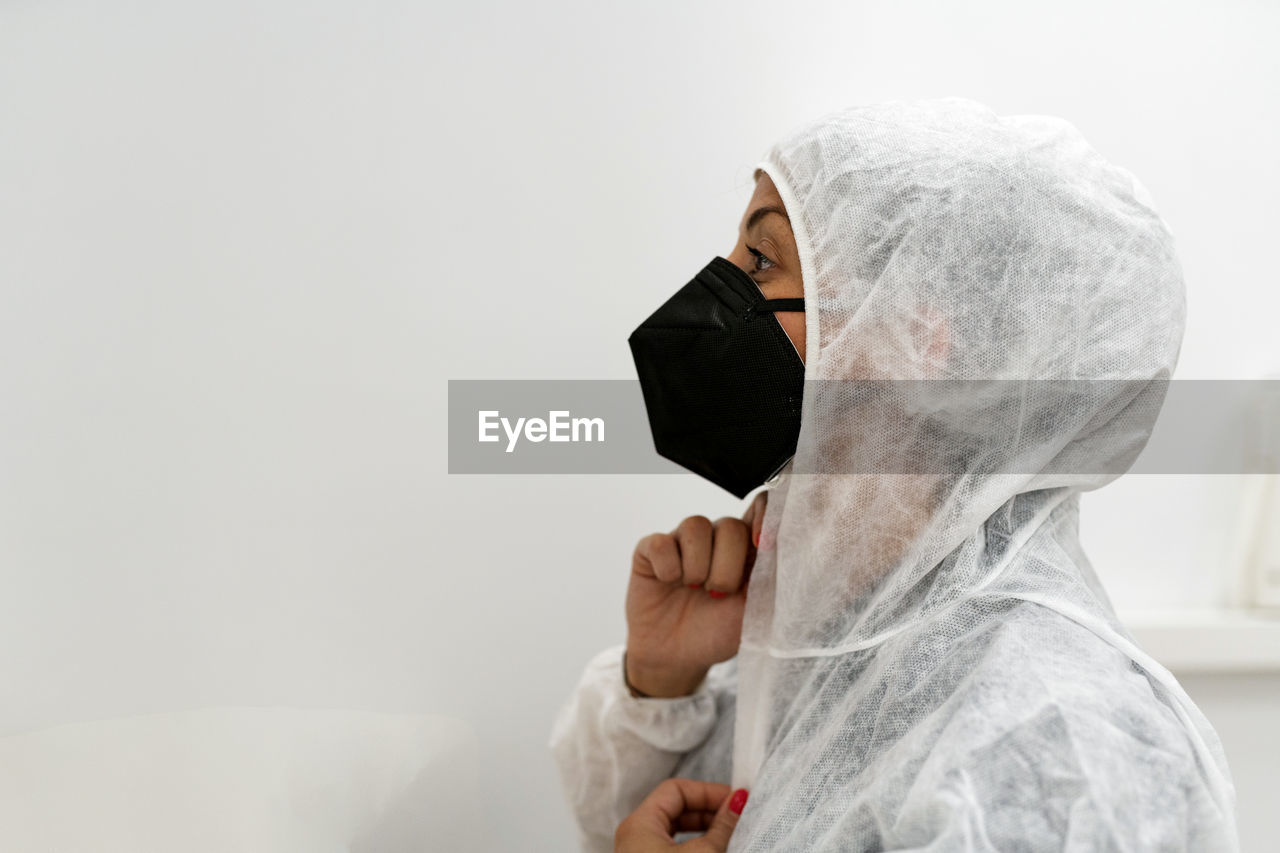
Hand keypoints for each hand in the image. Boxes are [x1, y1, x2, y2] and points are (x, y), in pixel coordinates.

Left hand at [615, 779, 748, 851]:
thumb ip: (722, 826)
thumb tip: (740, 800)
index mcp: (638, 823)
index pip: (676, 789)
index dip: (708, 791)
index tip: (737, 799)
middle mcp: (635, 836)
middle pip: (676, 809)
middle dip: (710, 811)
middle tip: (740, 816)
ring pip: (677, 831)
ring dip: (706, 830)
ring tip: (733, 833)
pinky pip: (675, 849)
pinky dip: (697, 845)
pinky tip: (717, 848)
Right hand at [625, 491, 767, 696]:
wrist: (678, 658)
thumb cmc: (719, 632)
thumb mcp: (757, 612)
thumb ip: (773, 578)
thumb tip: (785, 547)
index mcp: (747, 548)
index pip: (762, 506)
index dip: (764, 517)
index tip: (762, 546)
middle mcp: (715, 538)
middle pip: (729, 525)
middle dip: (727, 568)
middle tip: (719, 594)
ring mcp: (682, 541)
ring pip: (695, 526)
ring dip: (698, 567)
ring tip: (695, 589)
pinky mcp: (651, 550)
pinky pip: (661, 543)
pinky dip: (668, 568)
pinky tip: (668, 583)